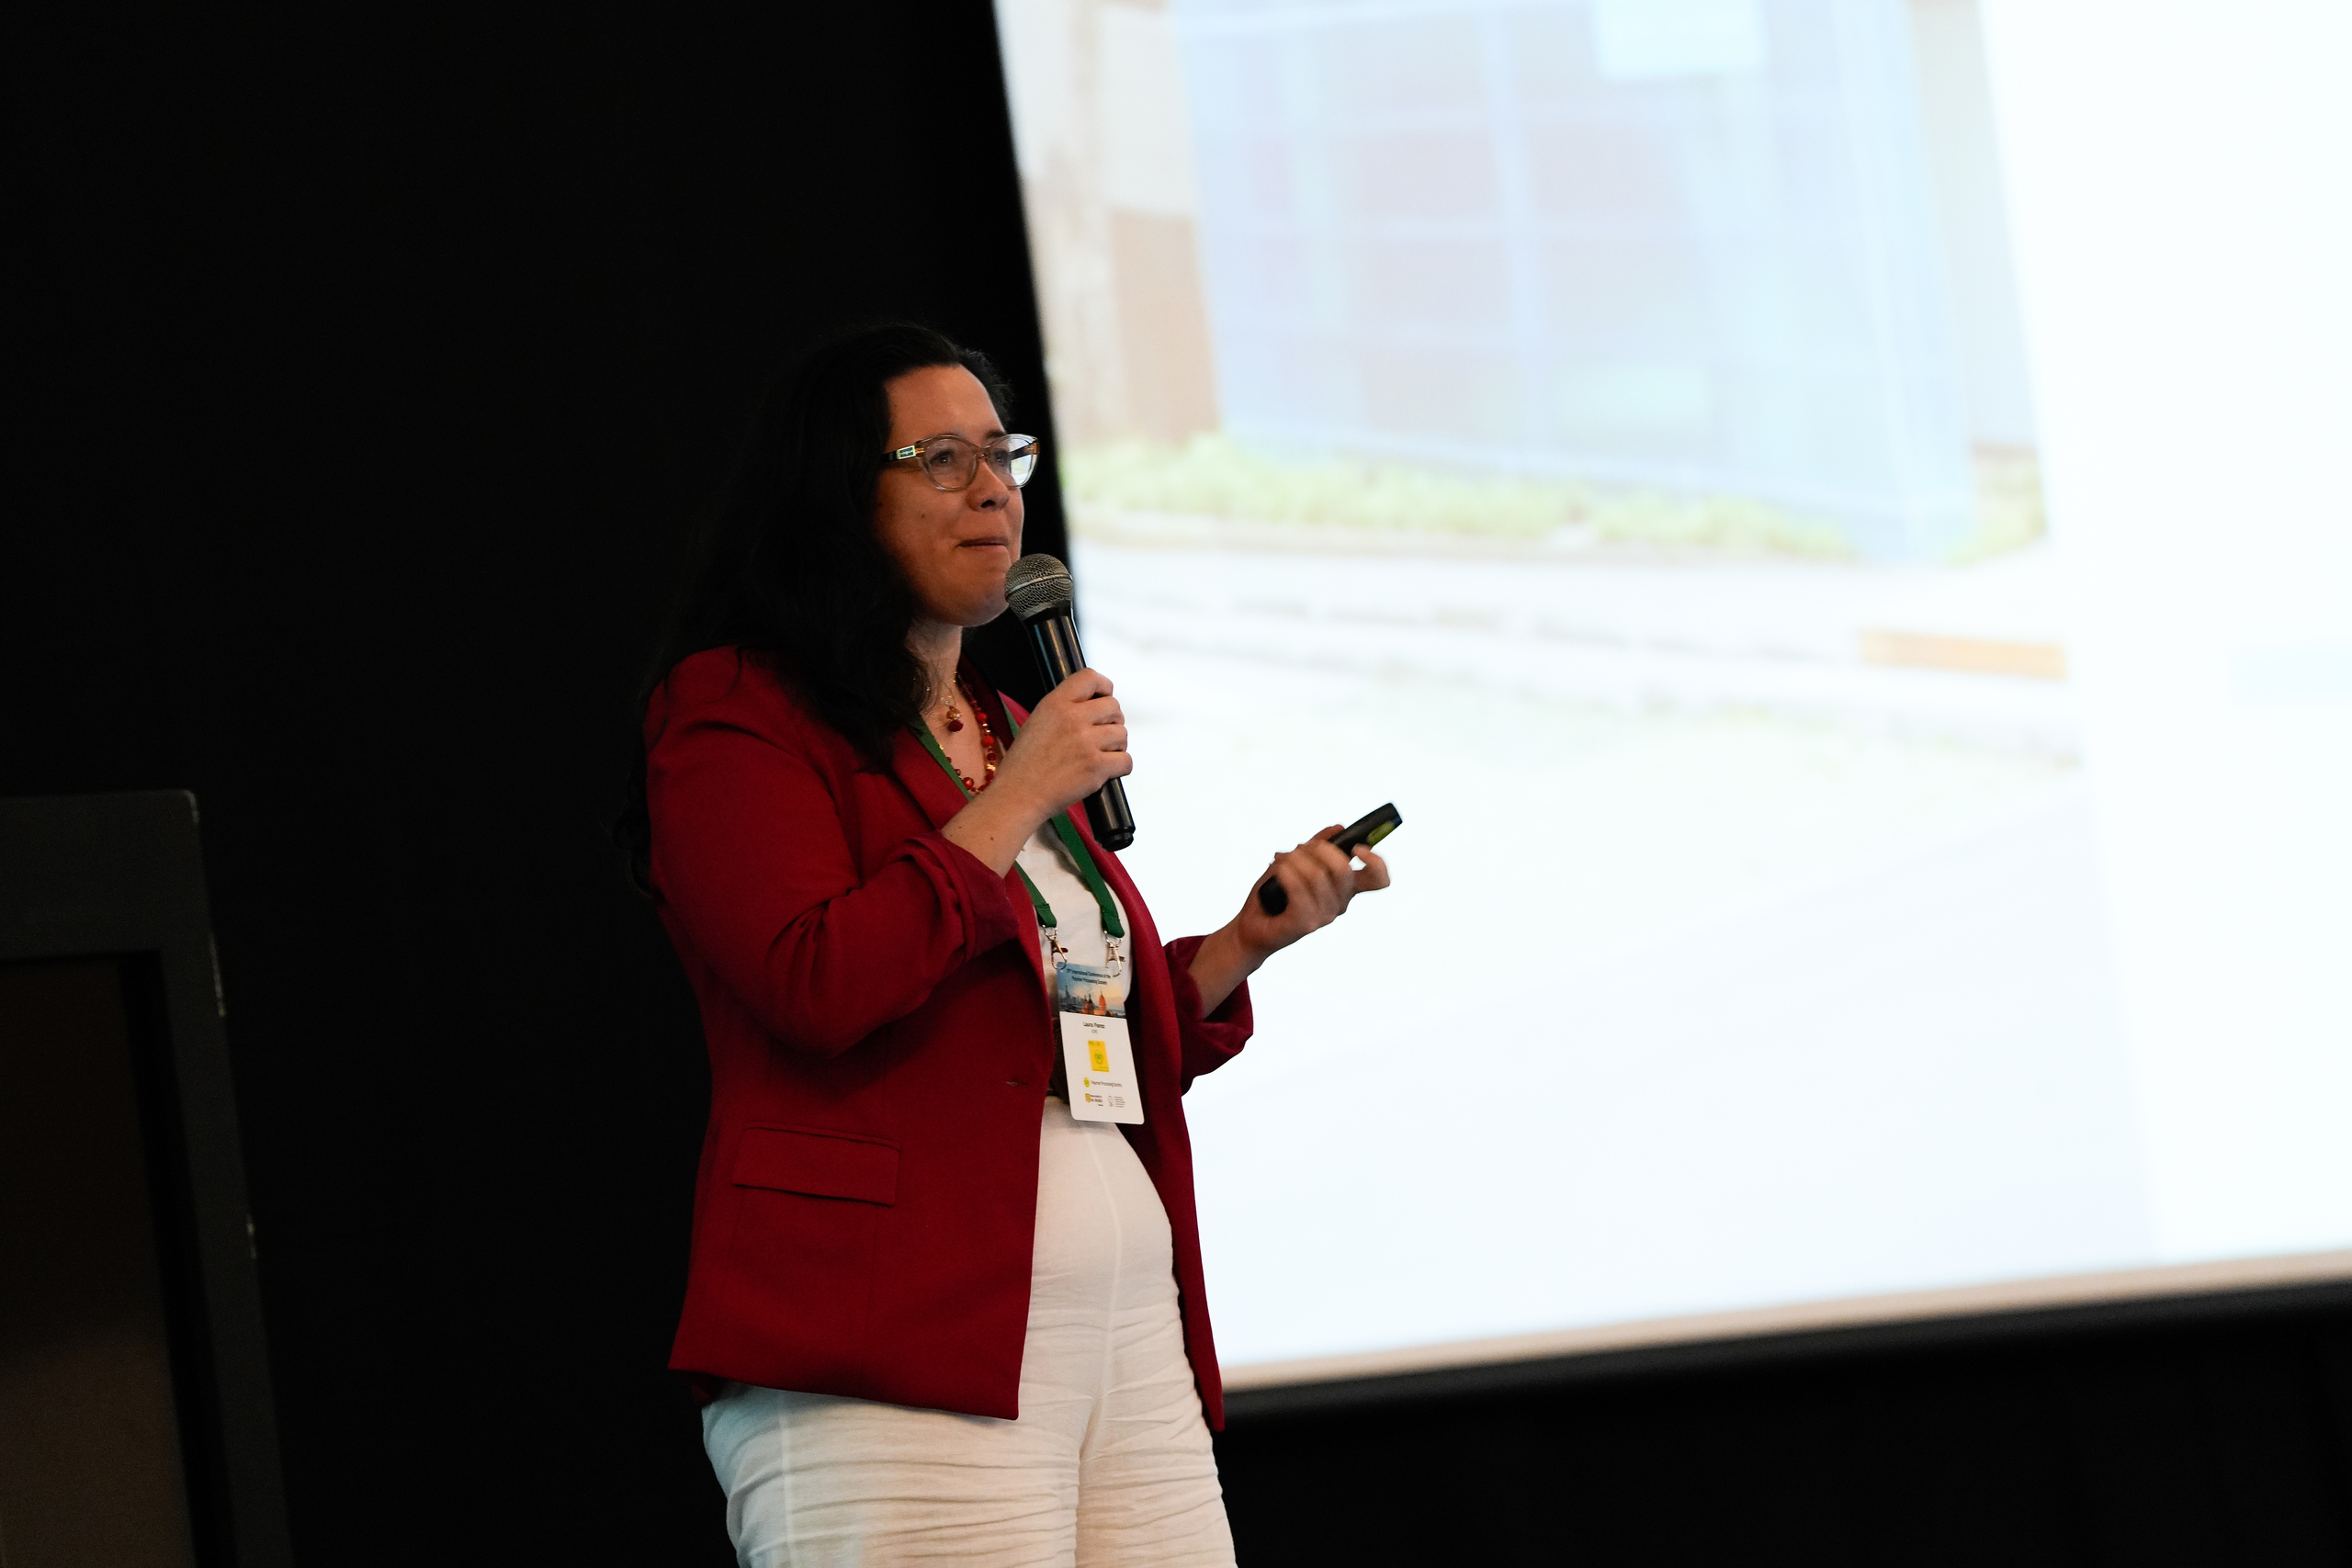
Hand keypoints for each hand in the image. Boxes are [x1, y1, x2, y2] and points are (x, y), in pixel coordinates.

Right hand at [990, 667, 1131, 823]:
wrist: (1018, 795)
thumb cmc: (1024, 765)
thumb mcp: (1037, 722)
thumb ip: (1065, 709)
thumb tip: (1094, 705)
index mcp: (1055, 704)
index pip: (1090, 677)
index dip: (1103, 687)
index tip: (1104, 697)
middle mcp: (1072, 718)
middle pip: (1114, 706)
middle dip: (1112, 721)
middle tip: (1101, 736)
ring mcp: (1086, 742)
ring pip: (1122, 734)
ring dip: (1116, 746)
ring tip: (1100, 755)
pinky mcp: (1096, 766)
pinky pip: (1126, 760)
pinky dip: (1119, 767)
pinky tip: (1105, 771)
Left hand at [1235, 825, 1391, 959]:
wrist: (1252, 926)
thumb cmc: (1274, 895)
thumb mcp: (1296, 861)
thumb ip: (1317, 845)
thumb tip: (1338, 828)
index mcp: (1345, 888)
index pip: (1379, 879)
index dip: (1375, 861)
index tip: (1357, 847)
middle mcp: (1340, 903)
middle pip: (1344, 870)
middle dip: (1320, 849)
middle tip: (1300, 848)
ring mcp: (1324, 916)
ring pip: (1317, 875)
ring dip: (1295, 860)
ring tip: (1281, 860)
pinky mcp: (1305, 924)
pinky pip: (1299, 890)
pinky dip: (1286, 874)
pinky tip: (1278, 870)